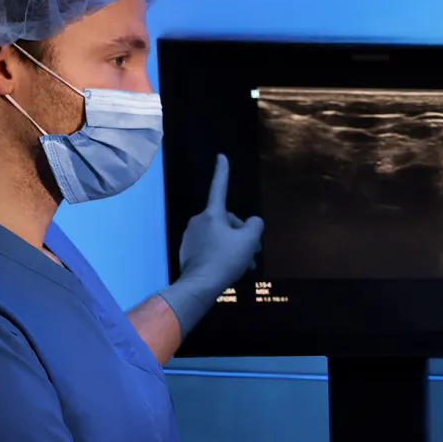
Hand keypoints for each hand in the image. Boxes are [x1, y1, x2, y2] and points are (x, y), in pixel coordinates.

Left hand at [160, 155, 264, 333]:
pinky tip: (229, 269)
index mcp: (212, 214)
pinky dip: (221, 255)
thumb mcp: (249, 241)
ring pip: (219, 236)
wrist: (200, 284)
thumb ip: (255, 226)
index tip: (221, 157)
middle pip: (226, 221)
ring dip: (233, 247)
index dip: (222, 172)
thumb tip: (253, 222)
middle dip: (240, 234)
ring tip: (244, 265)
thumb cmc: (226, 259)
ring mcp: (191, 236)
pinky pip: (210, 247)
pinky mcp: (187, 251)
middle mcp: (199, 221)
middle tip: (252, 252)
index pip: (219, 188)